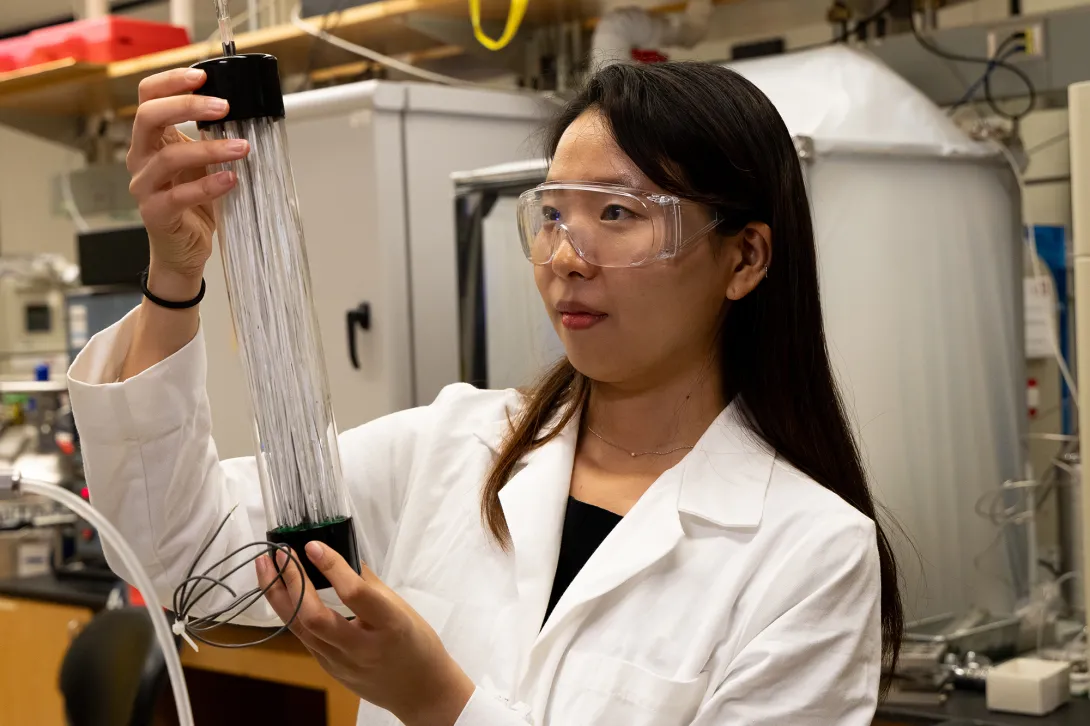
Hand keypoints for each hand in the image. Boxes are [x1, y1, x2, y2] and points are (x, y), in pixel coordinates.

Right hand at [126, 68, 250, 291]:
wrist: (185, 248)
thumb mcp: (203, 163)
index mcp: (151, 139)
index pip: (148, 97)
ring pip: (169, 156)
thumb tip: (243, 115)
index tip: (203, 76)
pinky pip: (179, 195)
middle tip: (224, 106)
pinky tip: (230, 179)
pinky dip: (208, 185)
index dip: (171, 82)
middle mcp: (141, 158)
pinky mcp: (155, 212)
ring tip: (242, 148)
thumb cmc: (194, 203)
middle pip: (148, 117)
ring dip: (210, 148)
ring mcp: (144, 186)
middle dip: (187, 106)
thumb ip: (210, 139)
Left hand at [256, 543, 474, 725]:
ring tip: (265, 567)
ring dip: (279, 596)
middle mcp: (360, 647)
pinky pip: (304, 637)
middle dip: (292, 582)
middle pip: (315, 617)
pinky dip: (290, 611)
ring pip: (300, 628)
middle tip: (278, 552)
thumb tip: (340, 553)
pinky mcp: (328, 668)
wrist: (419, 690)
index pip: (354, 594)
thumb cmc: (417, 643)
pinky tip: (280, 592)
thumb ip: (368, 583)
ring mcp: (340, 662)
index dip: (331, 567)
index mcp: (388, 625)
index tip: (312, 545)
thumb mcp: (400, 608)